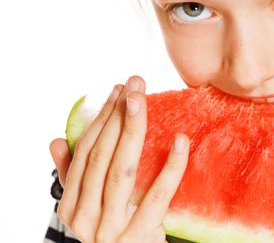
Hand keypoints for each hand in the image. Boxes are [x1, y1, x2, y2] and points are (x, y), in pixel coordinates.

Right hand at [49, 76, 189, 242]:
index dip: (101, 119)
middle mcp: (85, 218)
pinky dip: (170, 167)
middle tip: (135, 84)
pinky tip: (180, 140)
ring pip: (122, 171)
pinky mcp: (140, 237)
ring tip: (144, 100)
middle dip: (118, 116)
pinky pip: (157, 196)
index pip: (85, 153)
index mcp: (71, 207)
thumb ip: (71, 179)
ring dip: (133, 130)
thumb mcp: (88, 211)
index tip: (118, 91)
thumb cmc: (115, 236)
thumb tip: (55, 141)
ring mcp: (111, 229)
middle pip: (101, 157)